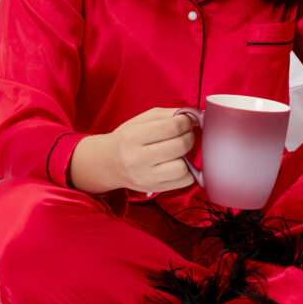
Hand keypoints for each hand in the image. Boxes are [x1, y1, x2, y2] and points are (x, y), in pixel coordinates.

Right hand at [69, 108, 195, 194]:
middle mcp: (138, 159)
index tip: (186, 120)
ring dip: (186, 156)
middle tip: (185, 134)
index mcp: (134, 136)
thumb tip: (194, 116)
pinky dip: (187, 171)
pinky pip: (184, 181)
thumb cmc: (127, 138)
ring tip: (178, 151)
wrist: (108, 163)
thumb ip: (168, 114)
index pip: (173, 127)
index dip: (186, 121)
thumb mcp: (141, 119)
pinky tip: (176, 163)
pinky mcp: (154, 189)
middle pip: (180, 146)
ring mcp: (147, 177)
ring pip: (183, 167)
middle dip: (189, 136)